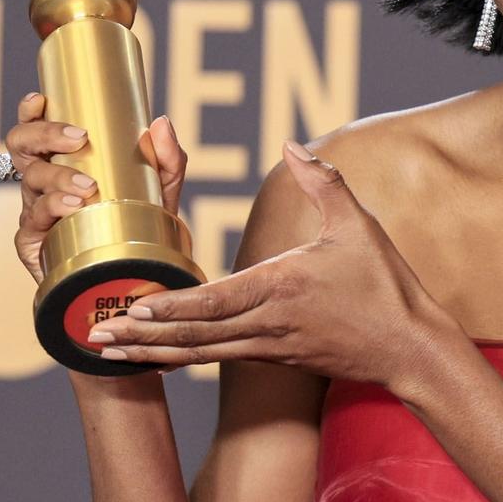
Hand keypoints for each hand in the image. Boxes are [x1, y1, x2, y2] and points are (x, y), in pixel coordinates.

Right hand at [6, 92, 185, 284]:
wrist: (134, 274)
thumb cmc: (140, 223)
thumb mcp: (161, 189)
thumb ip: (167, 158)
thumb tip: (161, 122)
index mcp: (61, 161)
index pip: (35, 128)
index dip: (29, 112)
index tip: (41, 100)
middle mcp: (41, 182)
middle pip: (22, 146)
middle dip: (44, 135)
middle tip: (79, 138)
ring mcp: (34, 210)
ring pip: (31, 181)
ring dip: (58, 177)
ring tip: (88, 186)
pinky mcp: (32, 242)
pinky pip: (33, 219)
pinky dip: (52, 208)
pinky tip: (74, 207)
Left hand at [87, 140, 458, 391]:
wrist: (410, 350)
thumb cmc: (387, 286)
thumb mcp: (359, 225)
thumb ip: (323, 182)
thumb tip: (290, 144)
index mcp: (281, 288)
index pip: (213, 300)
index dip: (168, 305)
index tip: (129, 306)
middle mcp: (268, 323)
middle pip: (192, 334)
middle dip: (140, 335)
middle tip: (92, 334)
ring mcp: (269, 345)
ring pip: (199, 352)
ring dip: (152, 352)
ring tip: (107, 351)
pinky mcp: (276, 356)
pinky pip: (218, 357)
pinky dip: (181, 356)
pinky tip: (157, 354)